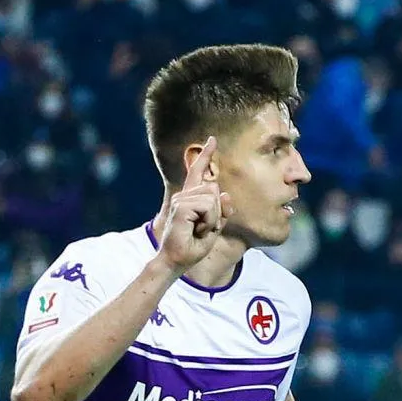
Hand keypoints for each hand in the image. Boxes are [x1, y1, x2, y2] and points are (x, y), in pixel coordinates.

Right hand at [153, 137, 231, 272]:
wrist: (176, 260)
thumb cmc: (193, 246)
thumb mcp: (214, 228)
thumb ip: (221, 212)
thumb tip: (225, 193)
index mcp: (190, 198)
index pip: (198, 173)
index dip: (206, 156)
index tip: (212, 140)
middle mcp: (183, 195)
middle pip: (214, 190)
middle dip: (217, 212)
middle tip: (203, 229)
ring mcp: (180, 200)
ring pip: (212, 199)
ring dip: (213, 219)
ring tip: (199, 230)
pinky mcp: (181, 206)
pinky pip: (208, 207)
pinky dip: (209, 222)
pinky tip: (198, 230)